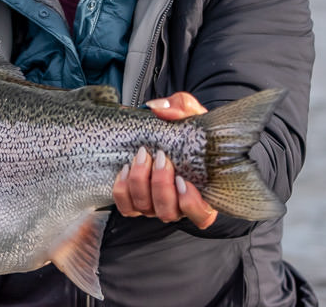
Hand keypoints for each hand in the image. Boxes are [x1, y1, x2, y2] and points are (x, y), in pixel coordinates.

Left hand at [112, 92, 218, 229]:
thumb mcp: (191, 114)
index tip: (183, 180)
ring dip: (140, 183)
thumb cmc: (187, 128)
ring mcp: (155, 204)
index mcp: (202, 192)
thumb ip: (181, 108)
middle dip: (160, 185)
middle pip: (168, 212)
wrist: (170, 132)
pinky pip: (126, 206)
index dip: (191, 204)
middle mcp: (178, 204)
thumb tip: (158, 109)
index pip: (201, 216)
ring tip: (142, 157)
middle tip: (160, 158)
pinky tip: (126, 169)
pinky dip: (123, 190)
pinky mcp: (136, 201)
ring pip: (145, 208)